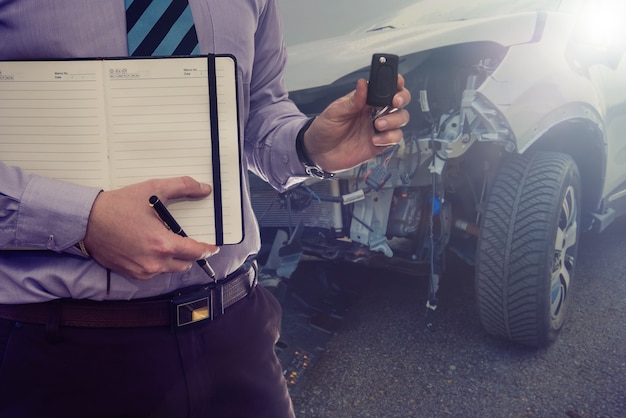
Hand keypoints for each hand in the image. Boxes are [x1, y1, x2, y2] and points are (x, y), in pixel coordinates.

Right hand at [82, 176, 218, 279]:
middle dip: (190, 254)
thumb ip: (182, 187)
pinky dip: (157, 264)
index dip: (207, 250)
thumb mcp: (153, 189)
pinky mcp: (130, 273)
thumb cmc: (118, 206)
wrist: (87, 220)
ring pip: (169, 270)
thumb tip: (203, 189)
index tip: (213, 247)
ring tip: (167, 243)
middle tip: (188, 241)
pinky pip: (152, 273)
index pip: (196, 252)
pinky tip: (151, 249)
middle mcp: (154, 262)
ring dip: (173, 259)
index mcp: (163, 244)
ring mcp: (142, 271)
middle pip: (185, 264)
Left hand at [303, 75, 410, 172]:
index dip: (396, 83)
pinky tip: (375, 139)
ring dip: (394, 120)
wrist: (319, 153)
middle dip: (402, 99)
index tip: (397, 82)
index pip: (385, 87)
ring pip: (400, 119)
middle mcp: (375, 112)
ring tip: (379, 124)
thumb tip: (363, 84)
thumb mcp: (335, 112)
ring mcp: (378, 128)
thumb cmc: (324, 130)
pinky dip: (389, 138)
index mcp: (365, 101)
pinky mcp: (380, 144)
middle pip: (399, 101)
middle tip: (394, 102)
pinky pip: (394, 138)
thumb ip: (352, 100)